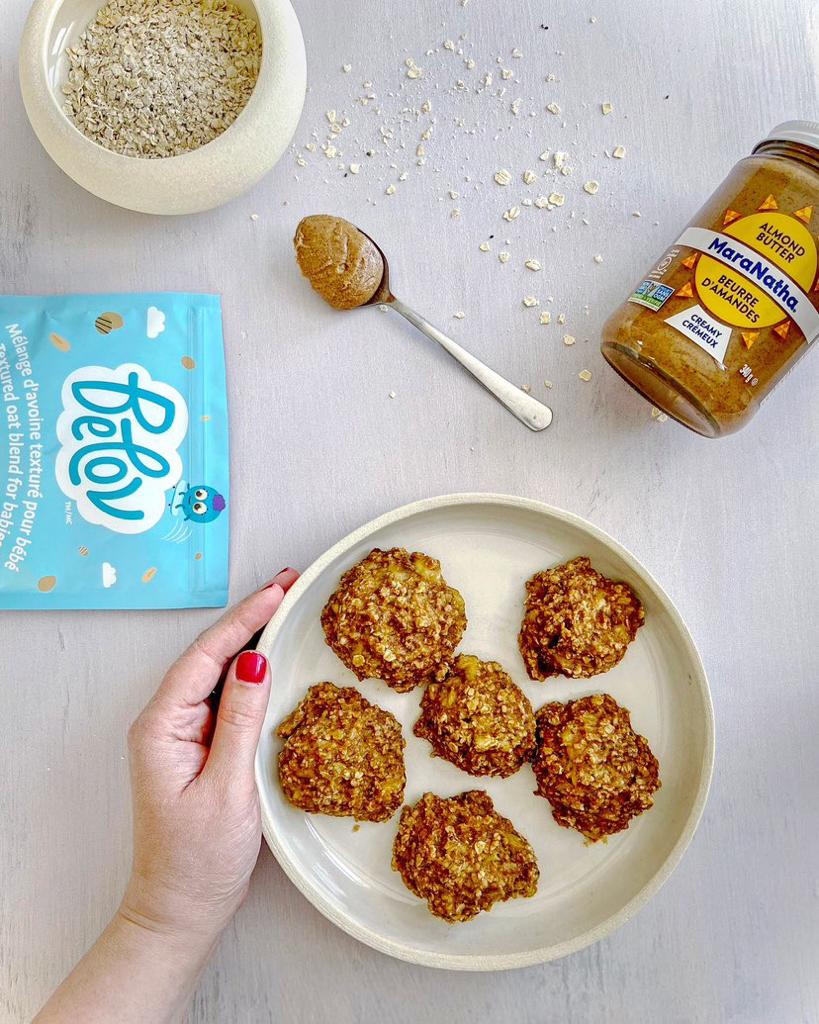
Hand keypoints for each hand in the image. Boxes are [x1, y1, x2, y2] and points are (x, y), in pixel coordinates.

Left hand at [120, 568, 298, 948]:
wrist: (180, 912)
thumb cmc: (198, 861)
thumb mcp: (227, 788)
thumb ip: (240, 720)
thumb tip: (255, 661)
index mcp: (161, 726)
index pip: (206, 655)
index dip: (244, 618)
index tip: (279, 591)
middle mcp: (166, 722)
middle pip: (209, 655)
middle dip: (250, 619)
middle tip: (290, 587)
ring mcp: (181, 734)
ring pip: (218, 673)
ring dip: (252, 641)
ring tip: (287, 610)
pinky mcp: (198, 748)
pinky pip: (225, 699)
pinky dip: (251, 675)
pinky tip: (273, 661)